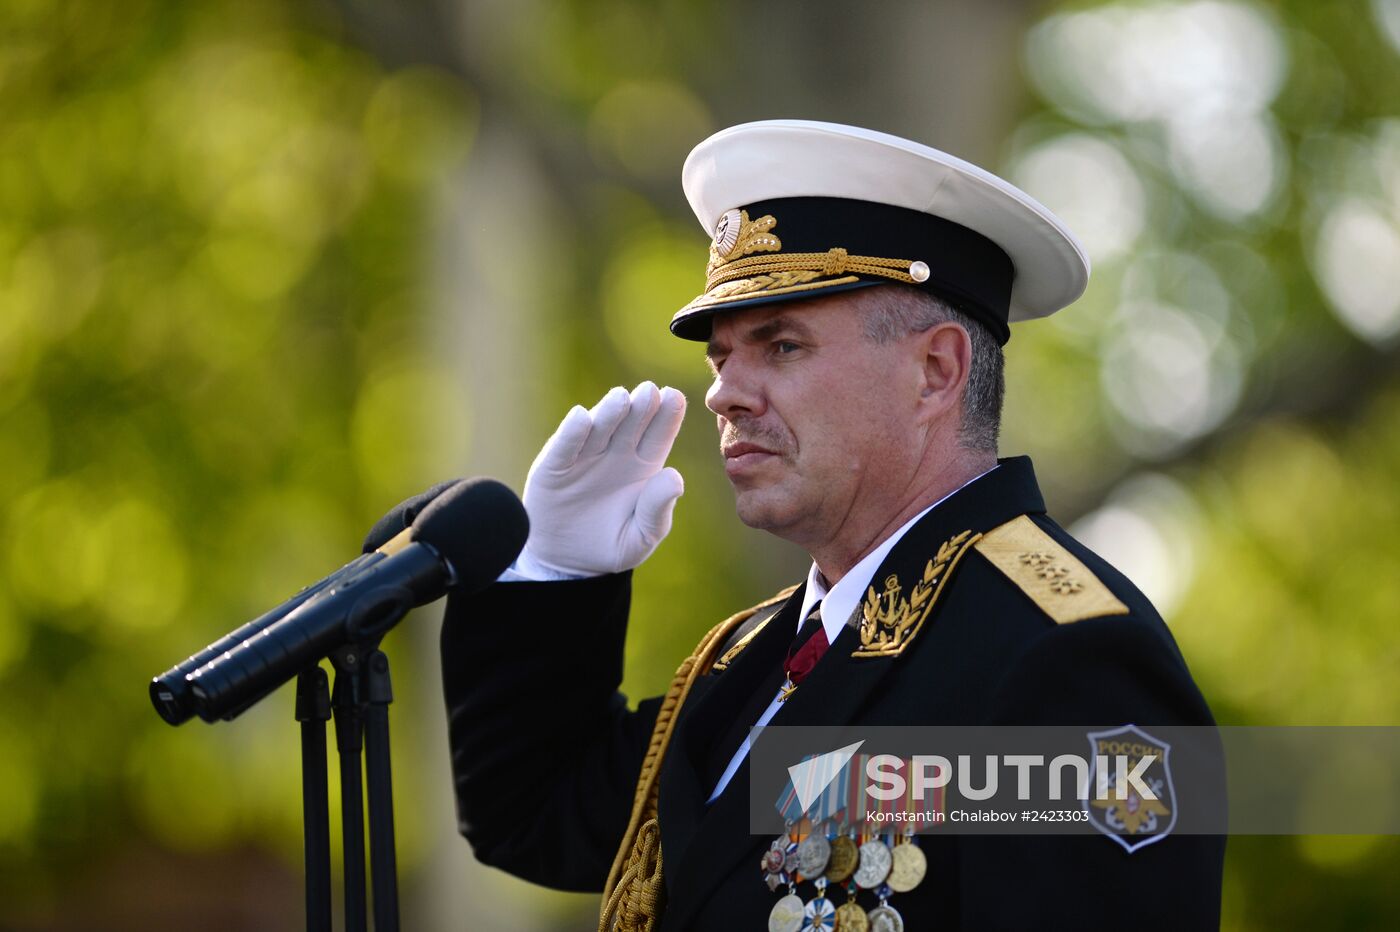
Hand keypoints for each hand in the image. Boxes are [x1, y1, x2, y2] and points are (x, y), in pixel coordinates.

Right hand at [516, 382, 686, 577]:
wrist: (569, 564)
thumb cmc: (612, 545)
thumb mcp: (641, 536)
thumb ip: (658, 510)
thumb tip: (675, 477)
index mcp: (643, 466)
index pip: (658, 435)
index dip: (667, 416)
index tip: (674, 397)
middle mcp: (615, 454)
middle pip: (631, 424)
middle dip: (641, 406)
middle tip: (651, 391)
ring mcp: (585, 457)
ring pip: (599, 428)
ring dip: (609, 411)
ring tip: (621, 398)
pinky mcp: (554, 467)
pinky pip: (565, 447)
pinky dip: (571, 432)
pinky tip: (580, 417)